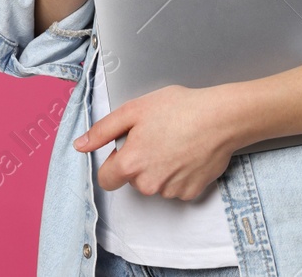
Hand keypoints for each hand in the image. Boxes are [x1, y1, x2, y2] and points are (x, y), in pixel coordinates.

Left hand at [72, 84, 237, 200]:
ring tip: (175, 142)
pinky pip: (176, 187)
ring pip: (155, 184)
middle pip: (132, 179)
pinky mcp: (191, 193)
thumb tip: (80, 146)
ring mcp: (171, 191)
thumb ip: (102, 131)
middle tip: (156, 137)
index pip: (106, 179)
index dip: (113, 162)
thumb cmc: (179, 109)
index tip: (126, 148)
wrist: (220, 118)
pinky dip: (179, 174)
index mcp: (131, 164)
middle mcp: (149, 184)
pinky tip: (188, 153)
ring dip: (160, 168)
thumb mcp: (133, 110)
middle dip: (139, 162)